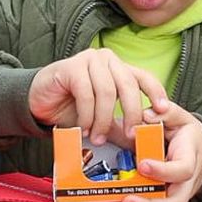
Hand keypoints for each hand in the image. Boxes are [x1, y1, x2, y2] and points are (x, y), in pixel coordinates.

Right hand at [29, 49, 166, 145]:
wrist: (38, 101)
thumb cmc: (71, 108)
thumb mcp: (101, 119)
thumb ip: (120, 126)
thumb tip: (142, 142)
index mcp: (118, 68)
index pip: (144, 77)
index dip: (156, 92)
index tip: (163, 110)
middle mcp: (107, 60)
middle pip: (128, 84)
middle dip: (131, 112)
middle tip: (130, 135)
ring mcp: (89, 60)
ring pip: (107, 91)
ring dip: (103, 119)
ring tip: (96, 137)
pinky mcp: (71, 66)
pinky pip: (86, 93)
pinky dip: (86, 115)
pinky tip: (83, 129)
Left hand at [109, 100, 201, 201]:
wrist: (200, 152)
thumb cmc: (188, 137)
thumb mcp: (181, 119)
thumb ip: (166, 113)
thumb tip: (146, 115)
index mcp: (190, 160)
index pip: (182, 170)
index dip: (163, 171)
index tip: (143, 165)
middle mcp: (184, 184)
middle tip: (127, 201)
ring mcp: (173, 195)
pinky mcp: (160, 200)